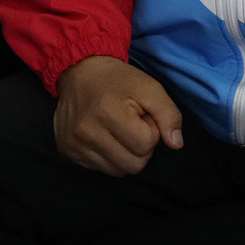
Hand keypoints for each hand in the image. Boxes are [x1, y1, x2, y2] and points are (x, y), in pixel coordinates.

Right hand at [54, 55, 183, 175]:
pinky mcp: (67, 152)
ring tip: (120, 131)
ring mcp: (74, 145)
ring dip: (126, 153)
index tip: (143, 116)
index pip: (145, 145)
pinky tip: (107, 137)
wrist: (81, 73)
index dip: (152, 131)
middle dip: (141, 147)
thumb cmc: (120, 81)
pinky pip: (100, 169)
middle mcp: (86, 133)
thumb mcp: (152, 89)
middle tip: (134, 126)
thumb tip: (176, 144)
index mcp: (108, 113)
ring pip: (117, 171)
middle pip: (132, 165)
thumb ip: (169, 115)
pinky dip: (110, 157)